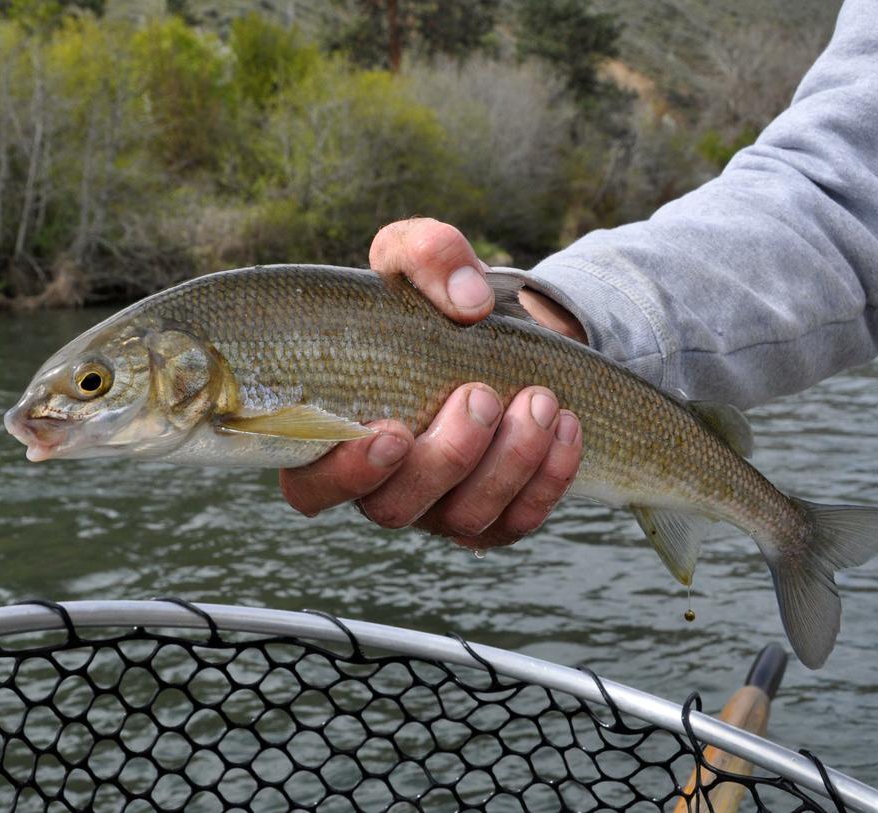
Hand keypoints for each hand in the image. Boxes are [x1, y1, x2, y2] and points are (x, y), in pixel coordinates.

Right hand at [279, 218, 584, 549]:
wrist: (501, 330)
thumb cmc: (433, 298)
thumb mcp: (419, 255)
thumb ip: (427, 254)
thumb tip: (468, 303)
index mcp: (335, 433)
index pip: (310, 487)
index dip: (346, 473)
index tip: (393, 431)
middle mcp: (379, 484)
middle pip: (394, 508)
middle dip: (447, 456)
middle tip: (481, 393)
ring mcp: (436, 509)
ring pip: (463, 520)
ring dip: (508, 463)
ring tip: (540, 398)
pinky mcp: (492, 518)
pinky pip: (517, 522)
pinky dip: (548, 478)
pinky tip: (566, 424)